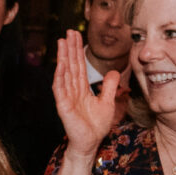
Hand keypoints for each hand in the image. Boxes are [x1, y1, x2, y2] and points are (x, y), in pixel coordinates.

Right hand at [52, 32, 118, 157]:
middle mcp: (72, 90)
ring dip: (63, 57)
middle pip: (71, 65)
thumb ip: (110, 87)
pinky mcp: (64, 106)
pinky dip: (60, 75)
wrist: (90, 143)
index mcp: (81, 89)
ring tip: (62, 42)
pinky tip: (60, 64)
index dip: (77, 51)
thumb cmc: (96, 126)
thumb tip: (115, 72)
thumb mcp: (108, 102)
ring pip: (64, 73)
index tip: (76, 36)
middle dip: (69, 48)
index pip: (79, 66)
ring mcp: (66, 97)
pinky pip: (61, 88)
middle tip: (68, 32)